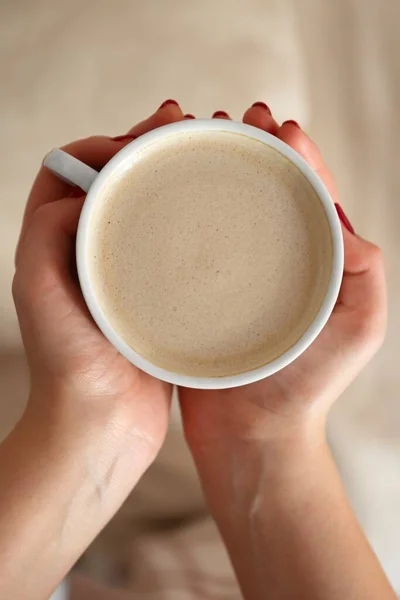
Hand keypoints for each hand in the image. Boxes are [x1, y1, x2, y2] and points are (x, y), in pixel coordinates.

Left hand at [14, 101, 187, 454]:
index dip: (104, 144)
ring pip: (147, 210)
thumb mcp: (40, 292)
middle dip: (146, 149)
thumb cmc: (67, 367)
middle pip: (117, 182)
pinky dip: (189, 224)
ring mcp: (124, 272)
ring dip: (172, 180)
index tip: (141, 137)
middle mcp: (88, 252)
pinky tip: (216, 217)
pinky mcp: (155, 295)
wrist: (98, 427)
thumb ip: (48, 231)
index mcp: (56, 243)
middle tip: (184, 128)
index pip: (74, 170)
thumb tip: (89, 185)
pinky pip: (170, 246)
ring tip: (207, 158)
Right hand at [179, 105, 386, 440]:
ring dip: (217, 170)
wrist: (253, 435)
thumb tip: (340, 213)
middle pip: (266, 192)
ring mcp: (235, 277)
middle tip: (234, 119)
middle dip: (253, 150)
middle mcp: (275, 263)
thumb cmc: (308, 386)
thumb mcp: (359, 326)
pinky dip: (186, 213)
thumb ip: (364, 270)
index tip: (280, 124)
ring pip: (227, 211)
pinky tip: (171, 189)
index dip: (298, 154)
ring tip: (199, 138)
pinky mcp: (199, 293)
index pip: (309, 194)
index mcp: (316, 262)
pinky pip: (193, 245)